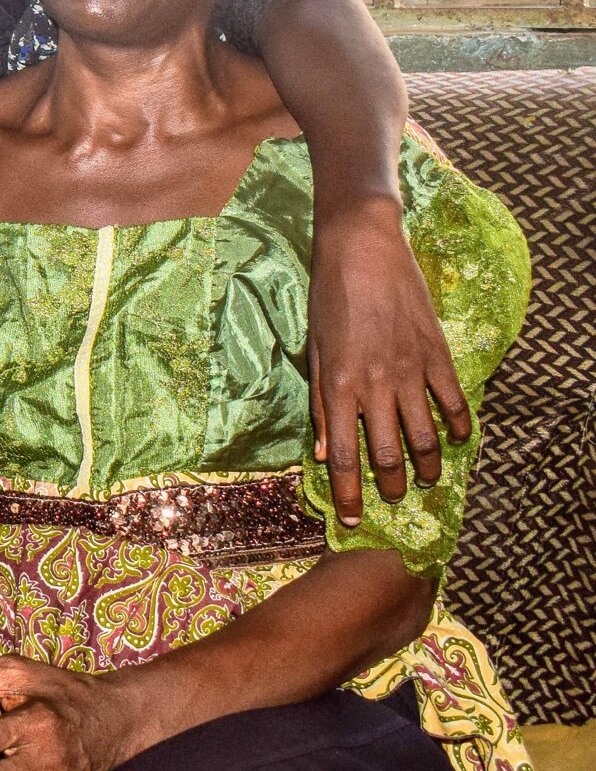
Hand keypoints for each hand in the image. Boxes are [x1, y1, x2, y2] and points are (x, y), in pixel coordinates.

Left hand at [307, 196, 468, 521]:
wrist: (361, 250)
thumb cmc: (328, 298)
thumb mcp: (313, 350)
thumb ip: (320, 403)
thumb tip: (322, 452)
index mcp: (338, 385)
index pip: (342, 456)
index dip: (346, 493)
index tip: (349, 520)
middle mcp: (374, 384)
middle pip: (386, 454)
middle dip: (390, 486)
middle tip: (394, 500)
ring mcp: (409, 370)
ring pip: (424, 436)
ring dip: (428, 465)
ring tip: (427, 480)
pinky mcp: (436, 354)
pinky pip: (453, 401)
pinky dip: (458, 426)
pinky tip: (457, 439)